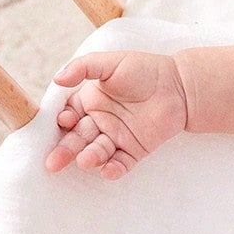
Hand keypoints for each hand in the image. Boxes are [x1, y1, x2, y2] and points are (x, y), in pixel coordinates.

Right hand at [44, 51, 188, 179]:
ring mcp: (117, 137)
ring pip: (98, 151)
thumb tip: (57, 78)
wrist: (180, 85)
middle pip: (78, 138)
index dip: (64, 121)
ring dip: (90, 157)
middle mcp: (100, 121)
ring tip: (84, 160)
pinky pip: (122, 163)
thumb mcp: (110, 63)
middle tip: (53, 163)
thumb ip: (83, 68)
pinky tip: (108, 170)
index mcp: (90, 102)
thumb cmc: (144, 70)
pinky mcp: (135, 149)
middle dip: (66, 150)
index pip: (69, 116)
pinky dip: (114, 169)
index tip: (64, 122)